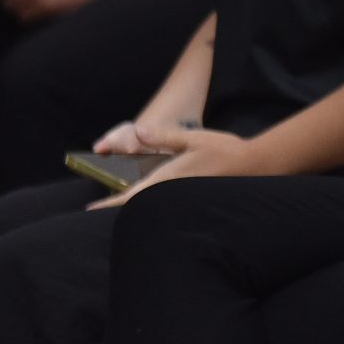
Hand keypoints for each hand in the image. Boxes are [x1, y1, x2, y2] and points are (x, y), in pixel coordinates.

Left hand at [87, 118, 257, 207]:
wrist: (254, 166)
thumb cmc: (224, 151)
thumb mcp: (194, 138)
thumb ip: (164, 137)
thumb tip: (138, 132)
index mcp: (168, 178)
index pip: (130, 196)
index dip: (108, 204)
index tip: (89, 210)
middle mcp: (171, 192)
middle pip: (137, 206)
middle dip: (116, 208)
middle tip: (95, 211)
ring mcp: (181, 198)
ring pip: (149, 206)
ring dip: (132, 206)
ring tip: (115, 205)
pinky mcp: (189, 198)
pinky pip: (163, 204)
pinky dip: (149, 203)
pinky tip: (147, 199)